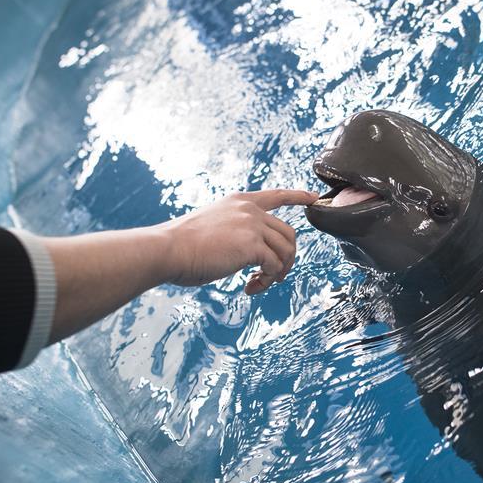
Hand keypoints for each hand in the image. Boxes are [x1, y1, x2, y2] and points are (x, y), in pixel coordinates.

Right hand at [158, 189, 317, 293]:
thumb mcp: (214, 228)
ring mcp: (252, 225)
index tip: (313, 197)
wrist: (168, 249)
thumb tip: (252, 254)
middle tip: (273, 277)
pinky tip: (250, 287)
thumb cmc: (183, 246)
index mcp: (240, 202)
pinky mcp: (252, 245)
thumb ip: (236, 232)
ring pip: (286, 251)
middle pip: (289, 234)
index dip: (298, 196)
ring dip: (277, 273)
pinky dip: (267, 281)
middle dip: (287, 258)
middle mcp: (249, 209)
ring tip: (260, 284)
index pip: (277, 195)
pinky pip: (274, 267)